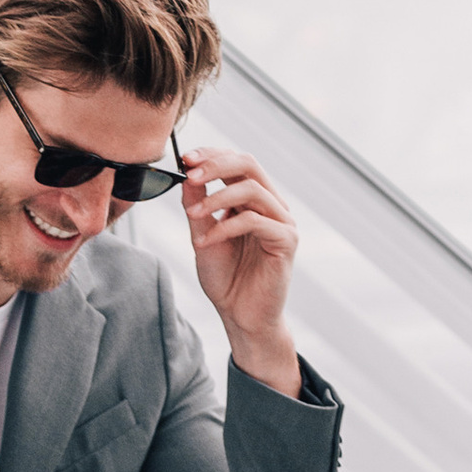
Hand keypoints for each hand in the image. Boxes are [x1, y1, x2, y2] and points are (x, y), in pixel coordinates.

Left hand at [180, 143, 300, 393]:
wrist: (241, 316)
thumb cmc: (226, 278)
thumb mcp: (202, 235)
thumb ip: (197, 206)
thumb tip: (186, 176)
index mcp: (254, 199)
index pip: (237, 162)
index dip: (212, 154)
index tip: (186, 158)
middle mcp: (272, 205)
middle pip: (250, 165)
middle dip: (216, 165)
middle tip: (190, 174)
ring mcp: (282, 222)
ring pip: (252, 190)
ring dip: (217, 198)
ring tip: (193, 216)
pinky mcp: (286, 242)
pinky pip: (255, 222)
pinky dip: (225, 227)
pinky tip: (205, 242)